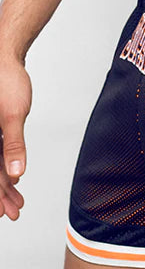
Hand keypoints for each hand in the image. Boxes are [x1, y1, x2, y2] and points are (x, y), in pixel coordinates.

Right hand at [0, 58, 31, 218]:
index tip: (4, 212)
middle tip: (14, 213)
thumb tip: (16, 173)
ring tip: (17, 202)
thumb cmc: (6, 79)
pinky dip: (4, 166)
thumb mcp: (11, 113)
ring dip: (3, 184)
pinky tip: (14, 180)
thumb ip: (14, 144)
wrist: (3, 55)